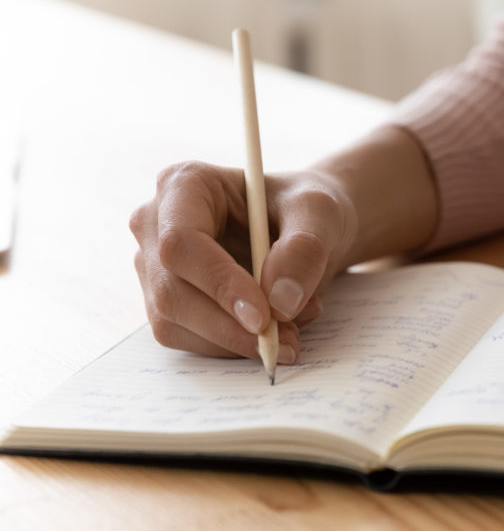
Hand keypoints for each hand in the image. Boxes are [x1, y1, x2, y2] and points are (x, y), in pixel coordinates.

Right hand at [129, 127, 437, 360]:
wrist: (306, 229)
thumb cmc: (306, 209)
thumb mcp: (320, 214)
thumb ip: (305, 250)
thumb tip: (279, 303)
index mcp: (184, 185)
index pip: (181, 242)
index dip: (218, 284)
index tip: (263, 317)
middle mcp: (156, 224)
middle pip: (170, 291)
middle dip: (230, 326)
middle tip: (287, 340)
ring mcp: (155, 267)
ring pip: (174, 323)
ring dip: (236, 340)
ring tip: (292, 328)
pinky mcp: (167, 302)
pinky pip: (189, 341)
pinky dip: (234, 346)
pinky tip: (274, 329)